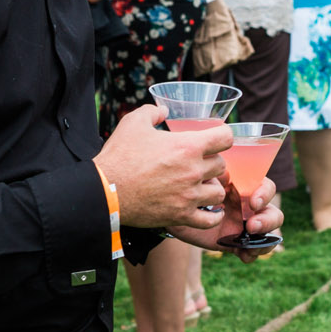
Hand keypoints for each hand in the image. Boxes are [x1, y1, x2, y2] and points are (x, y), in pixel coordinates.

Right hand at [95, 104, 226, 234]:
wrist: (105, 190)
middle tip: (198, 163)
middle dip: (211, 162)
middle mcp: (193, 171)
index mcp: (187, 146)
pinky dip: (213, 216)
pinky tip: (212, 211)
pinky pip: (210, 220)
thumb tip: (163, 110)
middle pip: (221, 165)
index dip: (222, 135)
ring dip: (211, 187)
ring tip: (201, 186)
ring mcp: (189, 196)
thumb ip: (152, 112)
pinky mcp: (181, 216)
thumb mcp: (133, 122)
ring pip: (218, 191)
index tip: (215, 138)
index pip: (225, 137)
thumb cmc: (119, 156)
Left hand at [178, 176, 284, 260]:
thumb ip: (214, 176)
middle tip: (251, 227)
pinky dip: (251, 254)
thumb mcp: (200, 180)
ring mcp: (244, 225)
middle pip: (271, 213)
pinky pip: (251, 250)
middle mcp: (248, 206)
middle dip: (267, 221)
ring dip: (264, 241)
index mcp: (244, 186)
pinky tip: (244, 255)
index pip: (266, 187)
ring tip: (250, 246)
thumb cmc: (188, 188)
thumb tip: (226, 175)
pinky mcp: (236, 242)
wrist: (173, 209)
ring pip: (267, 234)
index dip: (265, 195)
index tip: (253, 203)